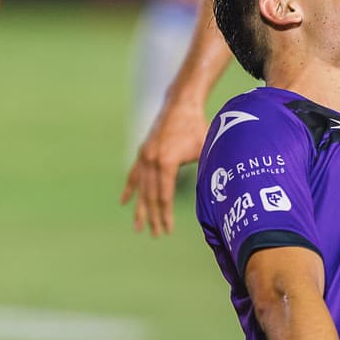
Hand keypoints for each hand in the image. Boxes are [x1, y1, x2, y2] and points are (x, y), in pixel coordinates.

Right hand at [119, 99, 209, 235]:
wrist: (182, 105)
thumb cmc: (198, 128)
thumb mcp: (205, 151)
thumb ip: (205, 172)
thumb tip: (214, 195)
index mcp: (166, 162)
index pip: (164, 196)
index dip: (165, 215)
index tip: (168, 229)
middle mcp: (151, 160)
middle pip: (151, 196)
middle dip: (153, 217)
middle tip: (157, 234)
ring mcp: (144, 156)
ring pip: (141, 188)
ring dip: (141, 209)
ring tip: (138, 227)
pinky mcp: (143, 153)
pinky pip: (134, 175)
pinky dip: (130, 189)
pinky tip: (125, 202)